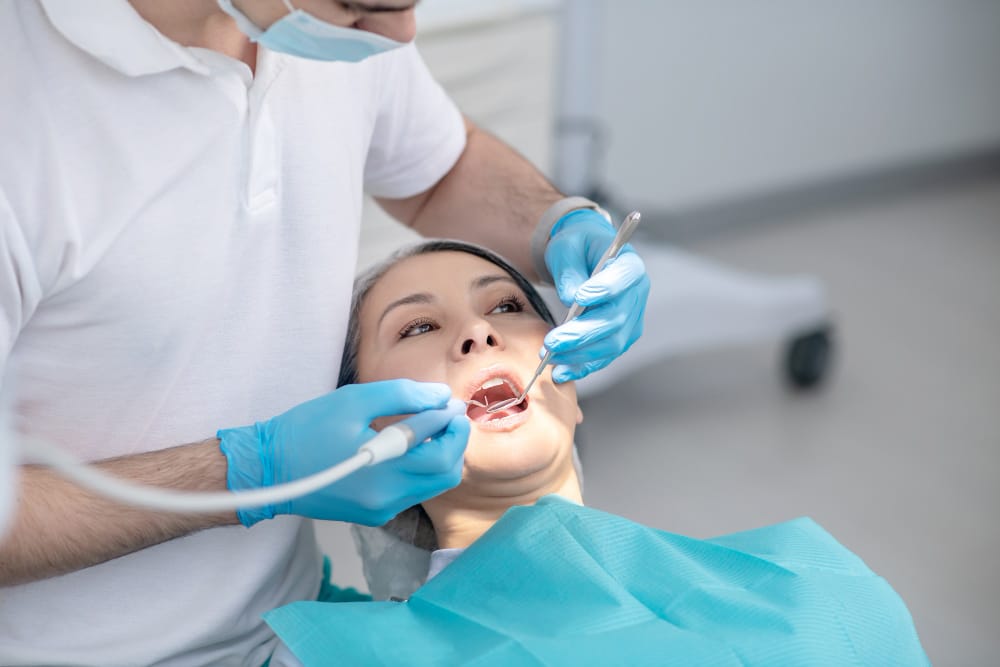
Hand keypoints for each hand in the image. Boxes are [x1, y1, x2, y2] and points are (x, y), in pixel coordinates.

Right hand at [217, 380, 469, 526]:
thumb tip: (440, 396)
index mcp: (384, 472)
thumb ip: (403, 396)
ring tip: (423, 425)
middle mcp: (388, 499)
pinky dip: (419, 468)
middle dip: (452, 442)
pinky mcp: (373, 514)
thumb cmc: (305, 430)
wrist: (267, 469)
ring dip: (437, 454)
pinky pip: (412, 491)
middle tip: (441, 415)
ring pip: (432, 485)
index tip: (449, 403)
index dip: (453, 425)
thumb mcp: (355, 400)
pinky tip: (403, 445)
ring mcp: (381, 510)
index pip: (443, 454)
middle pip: (446, 475)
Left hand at [543, 208, 649, 381]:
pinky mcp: (620, 336)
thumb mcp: (567, 247)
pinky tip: (561, 372)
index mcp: (629, 264)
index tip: (579, 297)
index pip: (625, 277)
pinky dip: (583, 366)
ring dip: (580, 354)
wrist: (584, 258)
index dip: (605, 288)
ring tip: (549, 356)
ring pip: (611, 343)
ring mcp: (631, 318)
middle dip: (582, 334)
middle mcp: (636, 293)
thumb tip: (570, 298)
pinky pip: (604, 356)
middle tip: (552, 342)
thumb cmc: (577, 247)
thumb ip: (569, 270)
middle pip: (616, 319)